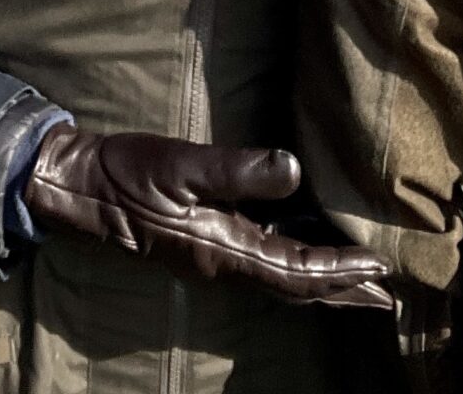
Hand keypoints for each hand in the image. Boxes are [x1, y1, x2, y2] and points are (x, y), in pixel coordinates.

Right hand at [23, 127, 393, 310]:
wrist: (79, 188)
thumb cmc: (129, 174)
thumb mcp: (183, 165)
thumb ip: (239, 170)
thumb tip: (295, 172)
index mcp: (223, 249)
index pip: (295, 271)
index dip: (339, 272)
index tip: (379, 268)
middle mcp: (223, 263)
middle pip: (294, 287)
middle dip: (339, 292)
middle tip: (384, 298)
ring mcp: (212, 256)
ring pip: (279, 278)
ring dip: (321, 281)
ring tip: (357, 281)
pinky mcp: (203, 243)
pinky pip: (262, 263)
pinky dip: (295, 263)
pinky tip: (304, 248)